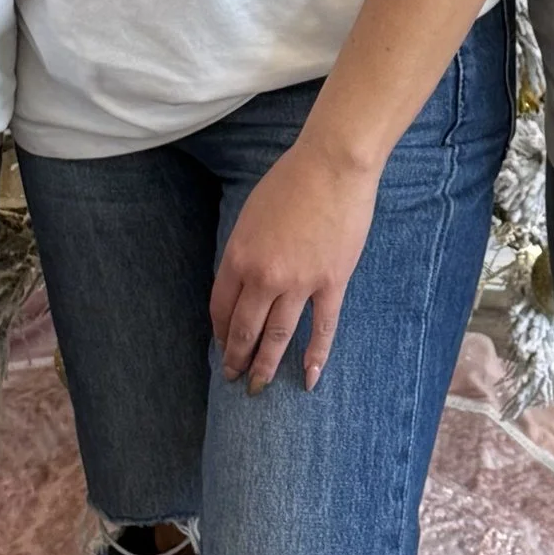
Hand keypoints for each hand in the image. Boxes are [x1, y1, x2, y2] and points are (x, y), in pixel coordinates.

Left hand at [210, 134, 381, 391]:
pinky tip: (307, 379)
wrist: (333, 167)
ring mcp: (299, 283)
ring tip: (257, 387)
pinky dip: (315, 356)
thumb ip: (245, 251)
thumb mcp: (251, 215)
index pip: (221, 307)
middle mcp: (263, 276)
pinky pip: (321, 328)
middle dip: (236, 358)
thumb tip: (245, 282)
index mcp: (238, 256)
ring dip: (265, 365)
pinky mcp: (331, 283)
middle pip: (244, 328)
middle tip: (233, 378)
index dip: (220, 331)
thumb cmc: (291, 182)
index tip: (221, 345)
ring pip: (277, 336)